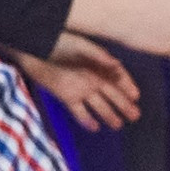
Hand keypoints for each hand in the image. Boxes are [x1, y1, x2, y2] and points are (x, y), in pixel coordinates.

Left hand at [24, 34, 142, 130]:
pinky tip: (95, 128)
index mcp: (97, 64)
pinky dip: (86, 120)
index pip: (117, 77)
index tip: (136, 96)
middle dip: (123, 104)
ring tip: (118, 125)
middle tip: (135, 116)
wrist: (33, 49)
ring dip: (108, 115)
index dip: (127, 85)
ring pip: (98, 105)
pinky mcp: (66, 96)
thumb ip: (99, 56)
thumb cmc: (58, 42)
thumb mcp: (80, 46)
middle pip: (111, 94)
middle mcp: (91, 78)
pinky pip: (79, 111)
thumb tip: (117, 64)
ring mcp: (80, 88)